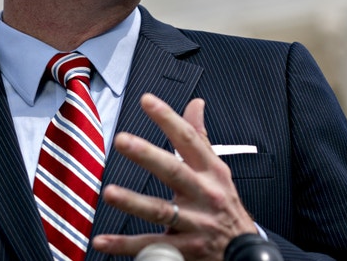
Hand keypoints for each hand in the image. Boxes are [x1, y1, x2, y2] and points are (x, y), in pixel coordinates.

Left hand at [92, 94, 258, 260]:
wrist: (245, 250)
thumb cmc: (225, 204)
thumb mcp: (218, 169)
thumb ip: (200, 137)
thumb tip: (196, 103)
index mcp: (211, 171)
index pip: (189, 140)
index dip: (168, 119)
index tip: (147, 100)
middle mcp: (204, 194)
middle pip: (174, 172)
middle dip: (148, 155)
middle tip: (122, 140)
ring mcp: (195, 223)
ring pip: (162, 211)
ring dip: (133, 202)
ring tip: (108, 193)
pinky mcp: (185, 249)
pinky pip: (152, 246)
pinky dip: (125, 245)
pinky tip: (101, 240)